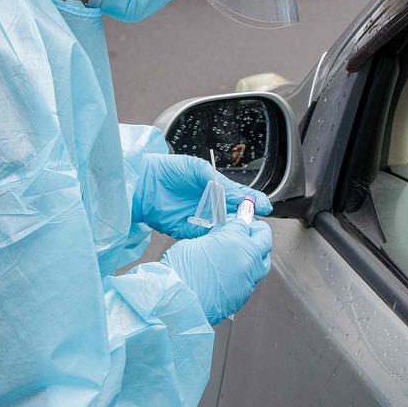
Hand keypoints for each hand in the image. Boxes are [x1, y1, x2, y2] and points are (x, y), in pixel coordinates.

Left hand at [134, 153, 271, 238]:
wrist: (142, 183)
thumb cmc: (168, 170)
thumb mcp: (197, 169)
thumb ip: (218, 182)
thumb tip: (238, 195)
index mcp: (216, 188)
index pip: (240, 195)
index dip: (254, 200)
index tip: (265, 206)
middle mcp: (212, 205)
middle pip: (236, 214)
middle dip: (248, 217)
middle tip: (255, 218)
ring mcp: (202, 219)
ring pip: (225, 227)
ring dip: (235, 229)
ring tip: (242, 227)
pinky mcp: (190, 231)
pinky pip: (209, 237)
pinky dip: (218, 237)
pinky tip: (225, 236)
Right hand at [162, 218, 272, 324]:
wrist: (178, 301)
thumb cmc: (181, 271)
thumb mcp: (195, 243)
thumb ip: (215, 237)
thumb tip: (221, 236)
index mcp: (235, 240)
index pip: (245, 223)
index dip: (239, 221)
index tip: (235, 222)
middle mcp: (247, 259)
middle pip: (264, 240)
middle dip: (258, 234)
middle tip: (248, 233)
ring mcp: (248, 279)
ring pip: (263, 263)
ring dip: (256, 256)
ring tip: (242, 255)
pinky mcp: (244, 296)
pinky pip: (252, 281)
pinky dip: (246, 275)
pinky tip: (233, 274)